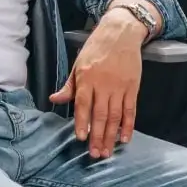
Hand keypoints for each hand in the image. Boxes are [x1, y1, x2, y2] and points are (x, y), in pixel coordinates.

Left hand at [49, 10, 144, 158]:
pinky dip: (128, 125)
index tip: (81, 138)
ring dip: (111, 135)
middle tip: (96, 154)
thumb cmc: (97, 48)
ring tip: (108, 151)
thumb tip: (54, 100)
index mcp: (86, 78)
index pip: (83, 104)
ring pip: (115, 115)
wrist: (121, 32)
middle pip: (100, 114)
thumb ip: (69, 86)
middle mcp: (103, 83)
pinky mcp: (133, 87)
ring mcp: (120, 86)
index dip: (82, 122)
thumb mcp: (78, 63)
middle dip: (98, 136)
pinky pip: (131, 109)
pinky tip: (125, 138)